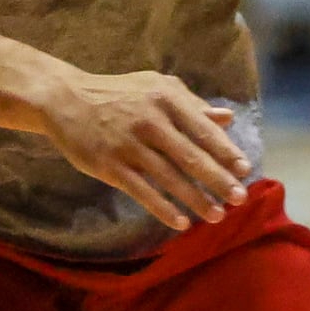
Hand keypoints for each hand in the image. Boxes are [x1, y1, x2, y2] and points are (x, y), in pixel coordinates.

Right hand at [35, 67, 248, 230]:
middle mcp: (150, 121)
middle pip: (191, 156)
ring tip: (217, 216)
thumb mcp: (157, 88)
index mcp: (167, 99)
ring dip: (196, 199)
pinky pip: (142, 191)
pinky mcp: (109, 165)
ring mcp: (129, 145)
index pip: (203, 130)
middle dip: (219, 180)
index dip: (226, 152)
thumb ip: (192, 104)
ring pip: (170, 178)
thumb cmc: (119, 94)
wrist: (65, 98)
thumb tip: (227, 119)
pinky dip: (163, 208)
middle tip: (240, 198)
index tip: (245, 170)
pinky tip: (182, 222)